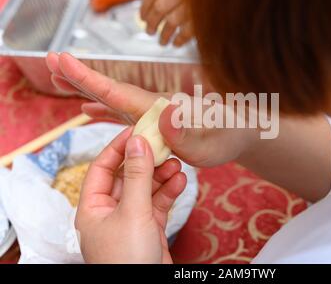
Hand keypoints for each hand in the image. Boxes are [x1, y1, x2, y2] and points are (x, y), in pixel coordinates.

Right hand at [46, 52, 256, 167]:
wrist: (240, 133)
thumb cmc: (227, 138)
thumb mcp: (209, 142)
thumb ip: (186, 130)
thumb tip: (165, 111)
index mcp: (158, 110)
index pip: (118, 92)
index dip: (89, 79)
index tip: (64, 61)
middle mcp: (152, 107)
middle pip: (111, 91)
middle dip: (81, 78)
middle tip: (52, 62)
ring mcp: (152, 113)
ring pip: (113, 100)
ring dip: (87, 91)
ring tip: (61, 81)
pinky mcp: (155, 121)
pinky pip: (124, 114)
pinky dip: (105, 110)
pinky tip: (89, 110)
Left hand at [75, 127, 186, 263]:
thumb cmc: (127, 257)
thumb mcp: (133, 211)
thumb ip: (137, 175)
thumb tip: (137, 140)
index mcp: (93, 207)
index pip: (102, 167)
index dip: (119, 147)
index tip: (138, 130)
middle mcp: (110, 212)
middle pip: (127, 177)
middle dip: (146, 161)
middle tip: (165, 145)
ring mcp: (130, 221)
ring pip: (146, 189)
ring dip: (161, 176)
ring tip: (178, 163)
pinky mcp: (148, 229)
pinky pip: (158, 204)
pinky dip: (169, 192)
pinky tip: (181, 182)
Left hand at [141, 0, 192, 45]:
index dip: (145, 7)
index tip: (142, 16)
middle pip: (159, 9)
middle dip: (152, 23)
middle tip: (149, 31)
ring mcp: (194, 4)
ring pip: (171, 22)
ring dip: (164, 34)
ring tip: (162, 41)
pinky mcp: (205, 16)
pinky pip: (188, 31)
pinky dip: (180, 39)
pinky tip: (176, 43)